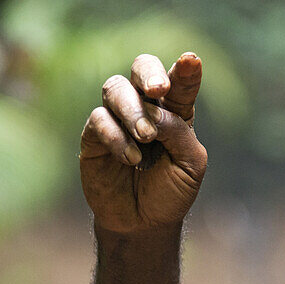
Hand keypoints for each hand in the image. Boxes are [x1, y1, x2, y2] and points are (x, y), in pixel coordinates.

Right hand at [80, 52, 207, 232]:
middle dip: (149, 73)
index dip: (185, 70)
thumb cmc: (172, 191)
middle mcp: (146, 107)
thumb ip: (180, 133)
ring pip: (116, 88)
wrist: (144, 223)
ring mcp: (118, 118)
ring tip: (146, 137)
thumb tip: (155, 111)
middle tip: (158, 89)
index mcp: (176, 110)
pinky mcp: (93, 136)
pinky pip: (99, 119)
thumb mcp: (191, 164)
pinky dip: (116, 136)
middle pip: (142, 68)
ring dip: (132, 110)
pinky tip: (130, 158)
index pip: (181, 83)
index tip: (191, 60)